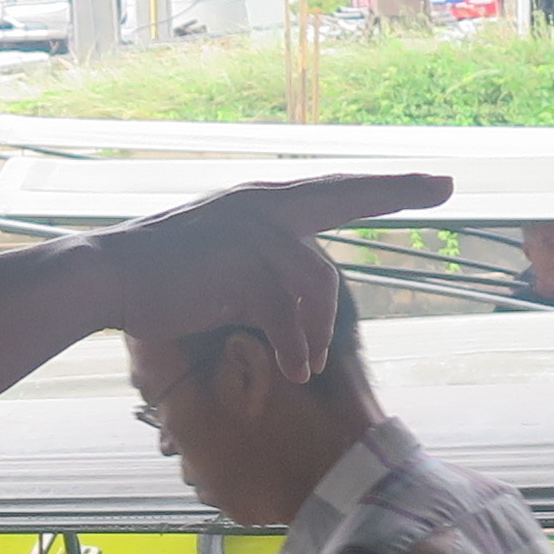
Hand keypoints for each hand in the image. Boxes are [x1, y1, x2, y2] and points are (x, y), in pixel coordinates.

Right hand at [87, 172, 456, 379]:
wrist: (108, 279)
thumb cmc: (161, 283)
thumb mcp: (221, 268)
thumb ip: (263, 272)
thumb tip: (298, 308)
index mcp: (261, 205)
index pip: (334, 190)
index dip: (385, 187)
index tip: (434, 182)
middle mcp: (263, 206)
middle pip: (345, 197)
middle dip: (396, 191)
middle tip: (446, 187)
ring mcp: (252, 231)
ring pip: (317, 279)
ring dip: (318, 329)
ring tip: (308, 364)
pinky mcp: (242, 266)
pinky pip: (288, 312)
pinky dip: (296, 346)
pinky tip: (296, 371)